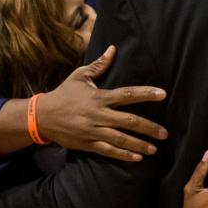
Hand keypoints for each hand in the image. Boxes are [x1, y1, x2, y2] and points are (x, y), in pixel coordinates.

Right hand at [39, 45, 168, 161]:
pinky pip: (109, 151)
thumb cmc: (64, 94)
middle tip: (164, 133)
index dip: (146, 93)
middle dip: (149, 128)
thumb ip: (99, 65)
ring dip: (139, 145)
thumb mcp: (80, 76)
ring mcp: (93, 131)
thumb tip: (113, 49)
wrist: (42, 116)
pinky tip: (138, 159)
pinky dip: (123, 156)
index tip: (162, 94)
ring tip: (154, 149)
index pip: (127, 94)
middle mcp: (98, 115)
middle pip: (129, 121)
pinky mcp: (88, 144)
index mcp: (99, 98)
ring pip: (121, 140)